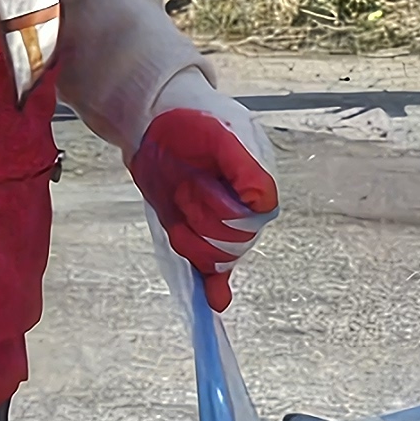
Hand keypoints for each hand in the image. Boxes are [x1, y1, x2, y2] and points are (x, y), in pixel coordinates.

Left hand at [130, 94, 276, 308]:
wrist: (157, 119)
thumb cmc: (191, 119)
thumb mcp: (220, 135)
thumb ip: (245, 167)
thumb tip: (262, 202)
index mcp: (257, 184)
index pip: (252, 221)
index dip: (223, 213)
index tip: (197, 187)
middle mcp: (244, 208)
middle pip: (234, 244)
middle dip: (202, 224)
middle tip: (182, 190)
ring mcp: (221, 223)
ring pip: (218, 259)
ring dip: (192, 241)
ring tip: (178, 203)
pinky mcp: (198, 232)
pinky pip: (213, 269)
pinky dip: (215, 287)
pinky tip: (215, 301)